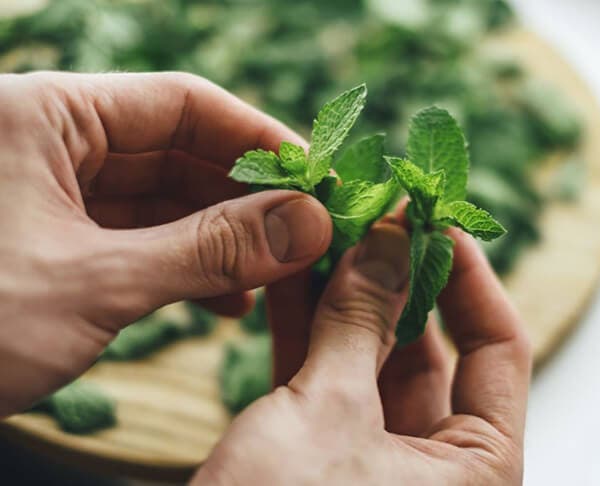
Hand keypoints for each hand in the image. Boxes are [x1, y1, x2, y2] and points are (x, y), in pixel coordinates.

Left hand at [0, 72, 331, 415]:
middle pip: (180, 151)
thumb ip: (209, 250)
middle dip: (248, 197)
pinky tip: (227, 296)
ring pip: (165, 200)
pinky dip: (188, 265)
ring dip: (225, 237)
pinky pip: (141, 239)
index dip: (258, 139)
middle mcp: (50, 143)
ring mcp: (53, 195)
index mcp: (43, 115)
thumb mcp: (93, 284)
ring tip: (277, 272)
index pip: (183, 103)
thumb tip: (309, 223)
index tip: (317, 175)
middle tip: (309, 233)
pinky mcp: (56, 242)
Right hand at [194, 224, 530, 484]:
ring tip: (328, 230)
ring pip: (371, 358)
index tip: (435, 217)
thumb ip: (360, 324)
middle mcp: (436, 468)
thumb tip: (389, 244)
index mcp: (476, 472)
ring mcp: (374, 461)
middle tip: (370, 214)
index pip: (498, 349)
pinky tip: (293, 278)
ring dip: (347, 296)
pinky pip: (327, 382)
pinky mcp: (322, 459)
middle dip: (396, 277)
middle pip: (430, 347)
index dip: (468, 276)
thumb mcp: (328, 417)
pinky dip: (311, 331)